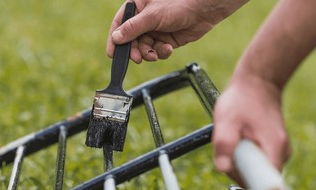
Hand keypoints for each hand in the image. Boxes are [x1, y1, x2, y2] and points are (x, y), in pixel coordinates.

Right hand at [107, 0, 248, 62]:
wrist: (203, 10)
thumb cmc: (178, 4)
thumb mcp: (152, 16)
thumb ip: (133, 28)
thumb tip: (116, 38)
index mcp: (137, 7)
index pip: (120, 24)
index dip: (115, 39)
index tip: (112, 54)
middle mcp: (145, 19)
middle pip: (132, 40)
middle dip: (135, 50)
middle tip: (137, 58)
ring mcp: (155, 30)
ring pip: (145, 48)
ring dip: (149, 53)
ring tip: (155, 54)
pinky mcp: (166, 39)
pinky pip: (158, 51)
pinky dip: (161, 52)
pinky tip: (168, 48)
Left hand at [212, 74, 290, 183]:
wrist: (258, 83)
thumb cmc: (242, 99)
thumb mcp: (227, 120)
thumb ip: (224, 144)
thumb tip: (223, 169)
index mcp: (275, 150)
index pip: (263, 184)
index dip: (244, 181)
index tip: (232, 166)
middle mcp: (281, 154)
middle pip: (256, 179)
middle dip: (237, 168)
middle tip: (229, 144)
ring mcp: (278, 152)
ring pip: (254, 170)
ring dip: (238, 160)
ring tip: (235, 137)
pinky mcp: (273, 149)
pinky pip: (255, 161)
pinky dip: (243, 154)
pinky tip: (240, 138)